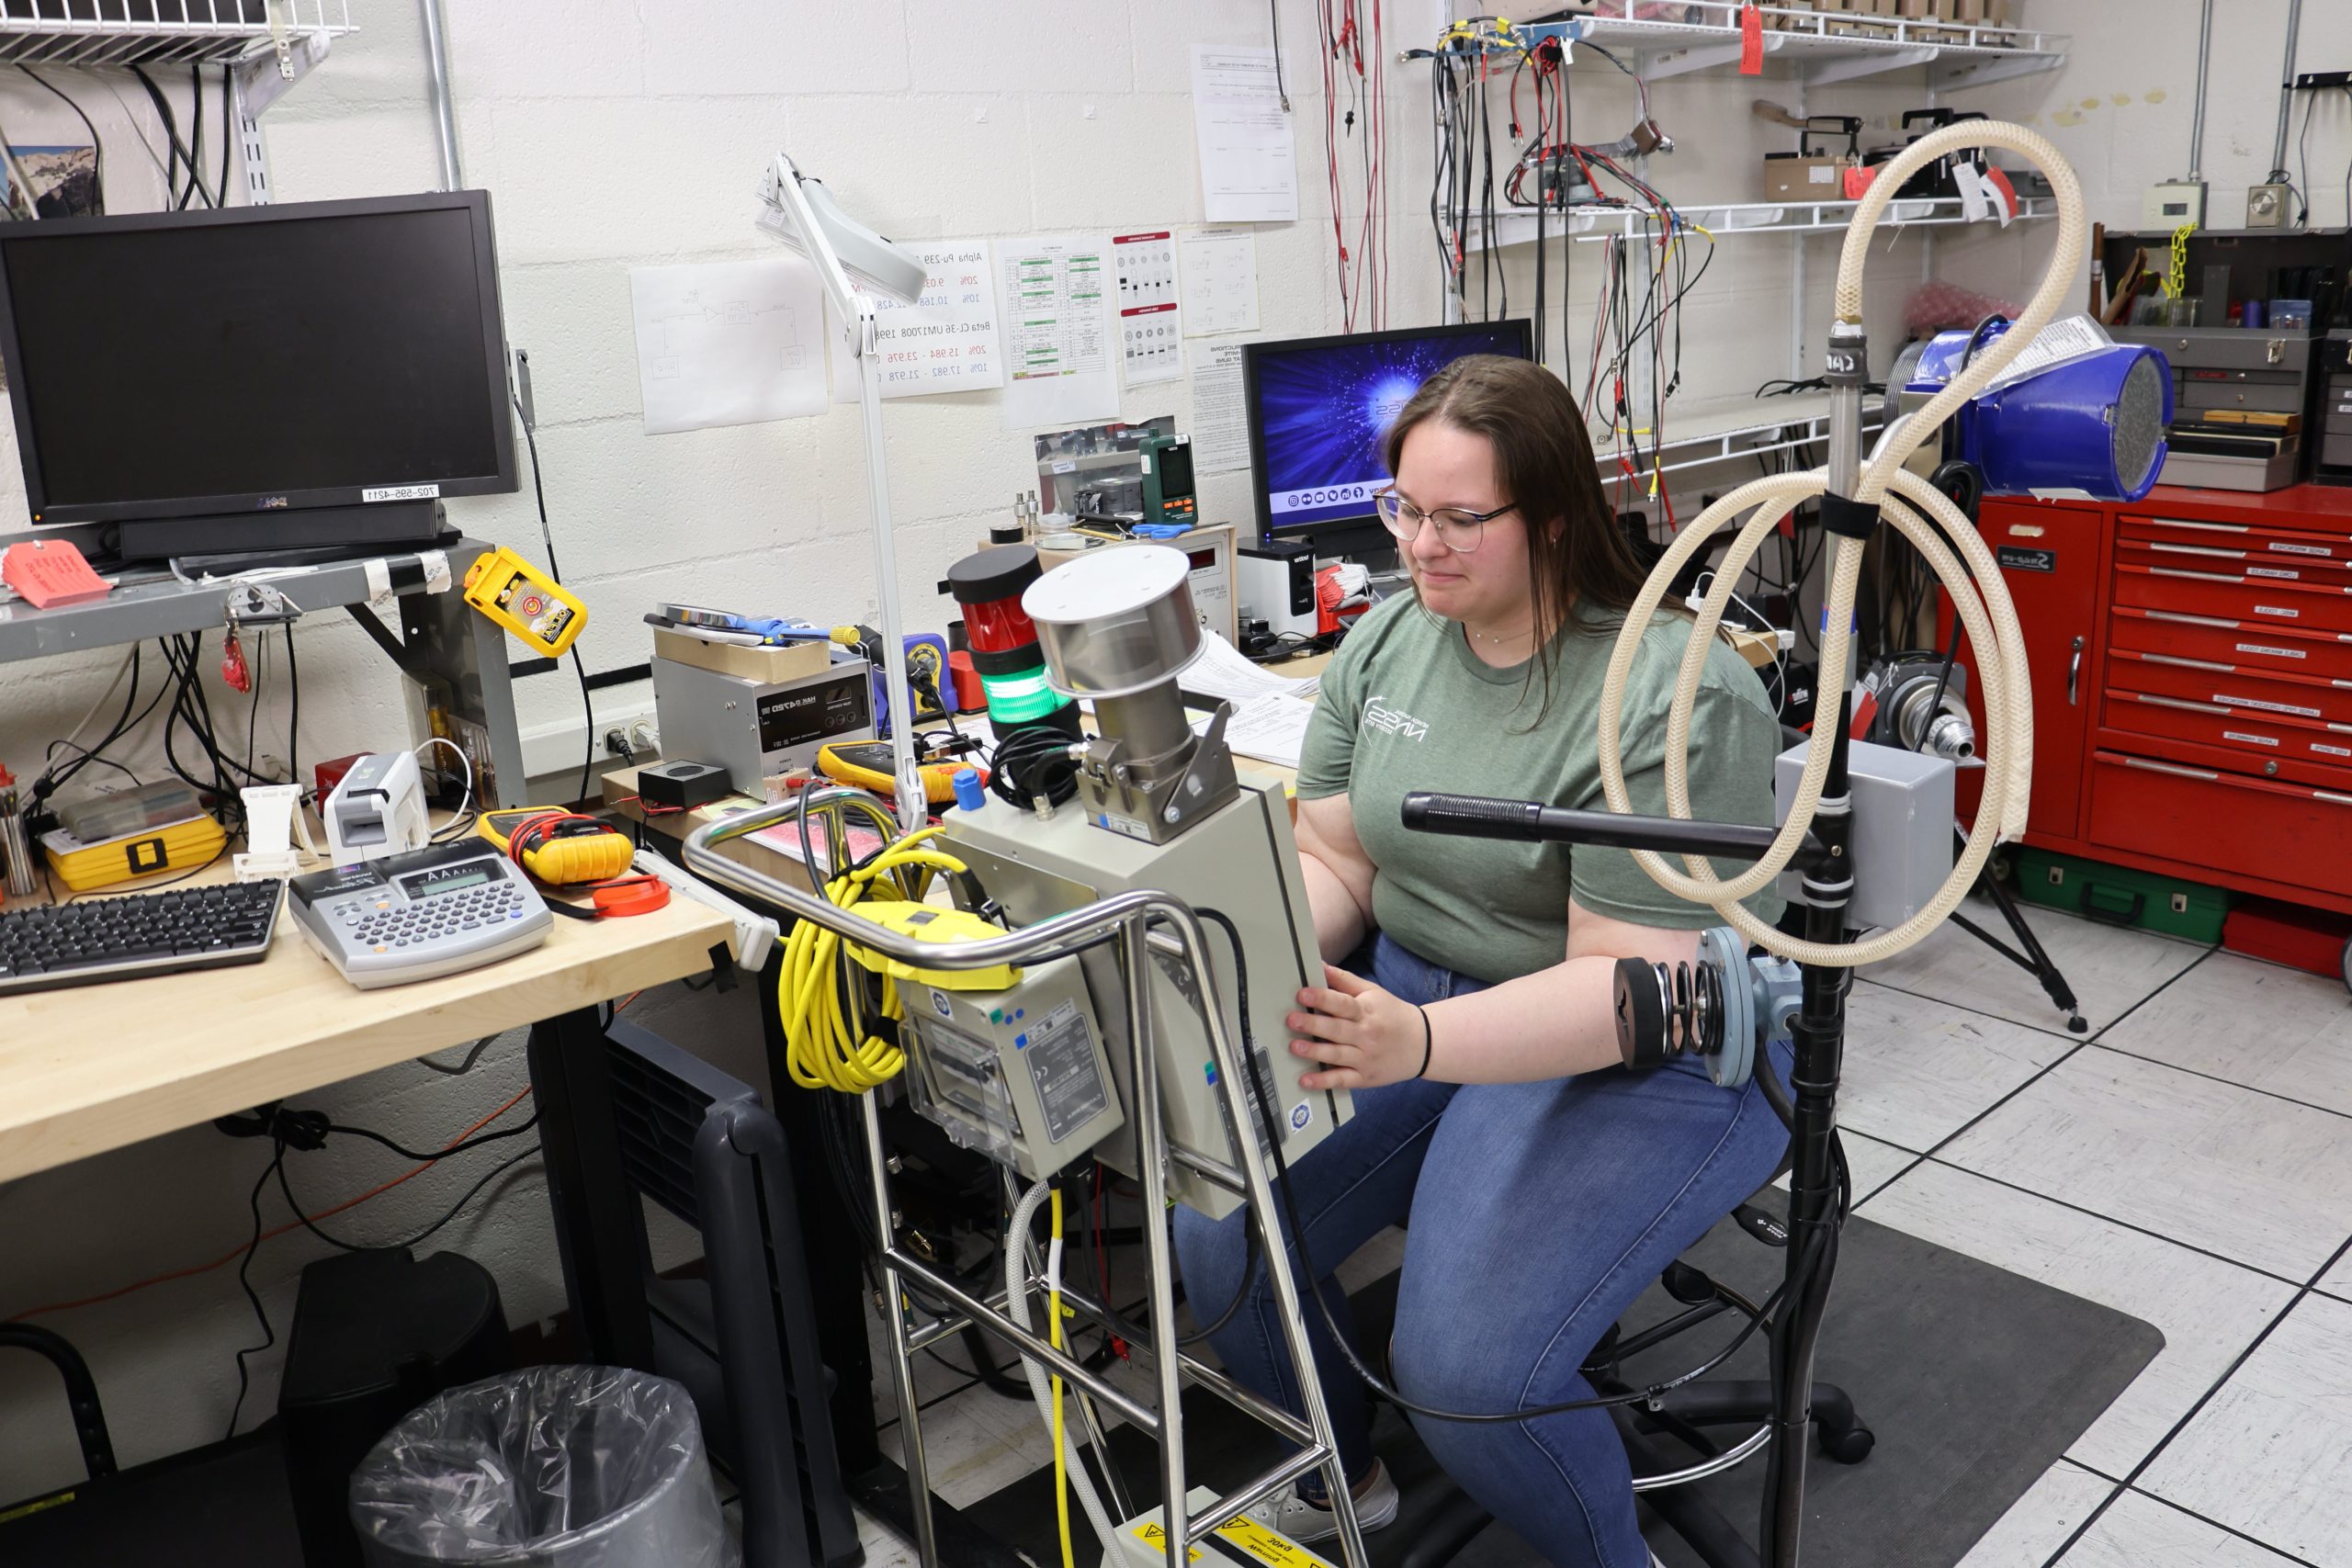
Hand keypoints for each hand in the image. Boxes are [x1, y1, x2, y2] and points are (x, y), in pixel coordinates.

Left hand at [1288, 964, 1430, 1090]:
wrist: (1423, 1044)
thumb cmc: (1392, 1015)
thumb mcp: (1372, 993)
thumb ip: (1344, 980)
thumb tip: (1319, 965)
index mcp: (1366, 1012)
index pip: (1343, 1004)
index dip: (1322, 998)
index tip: (1303, 994)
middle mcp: (1366, 1036)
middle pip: (1337, 1030)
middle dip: (1313, 1025)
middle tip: (1292, 1020)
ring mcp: (1365, 1058)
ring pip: (1337, 1055)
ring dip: (1314, 1052)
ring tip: (1294, 1047)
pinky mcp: (1364, 1077)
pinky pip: (1342, 1080)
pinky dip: (1324, 1081)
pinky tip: (1306, 1080)